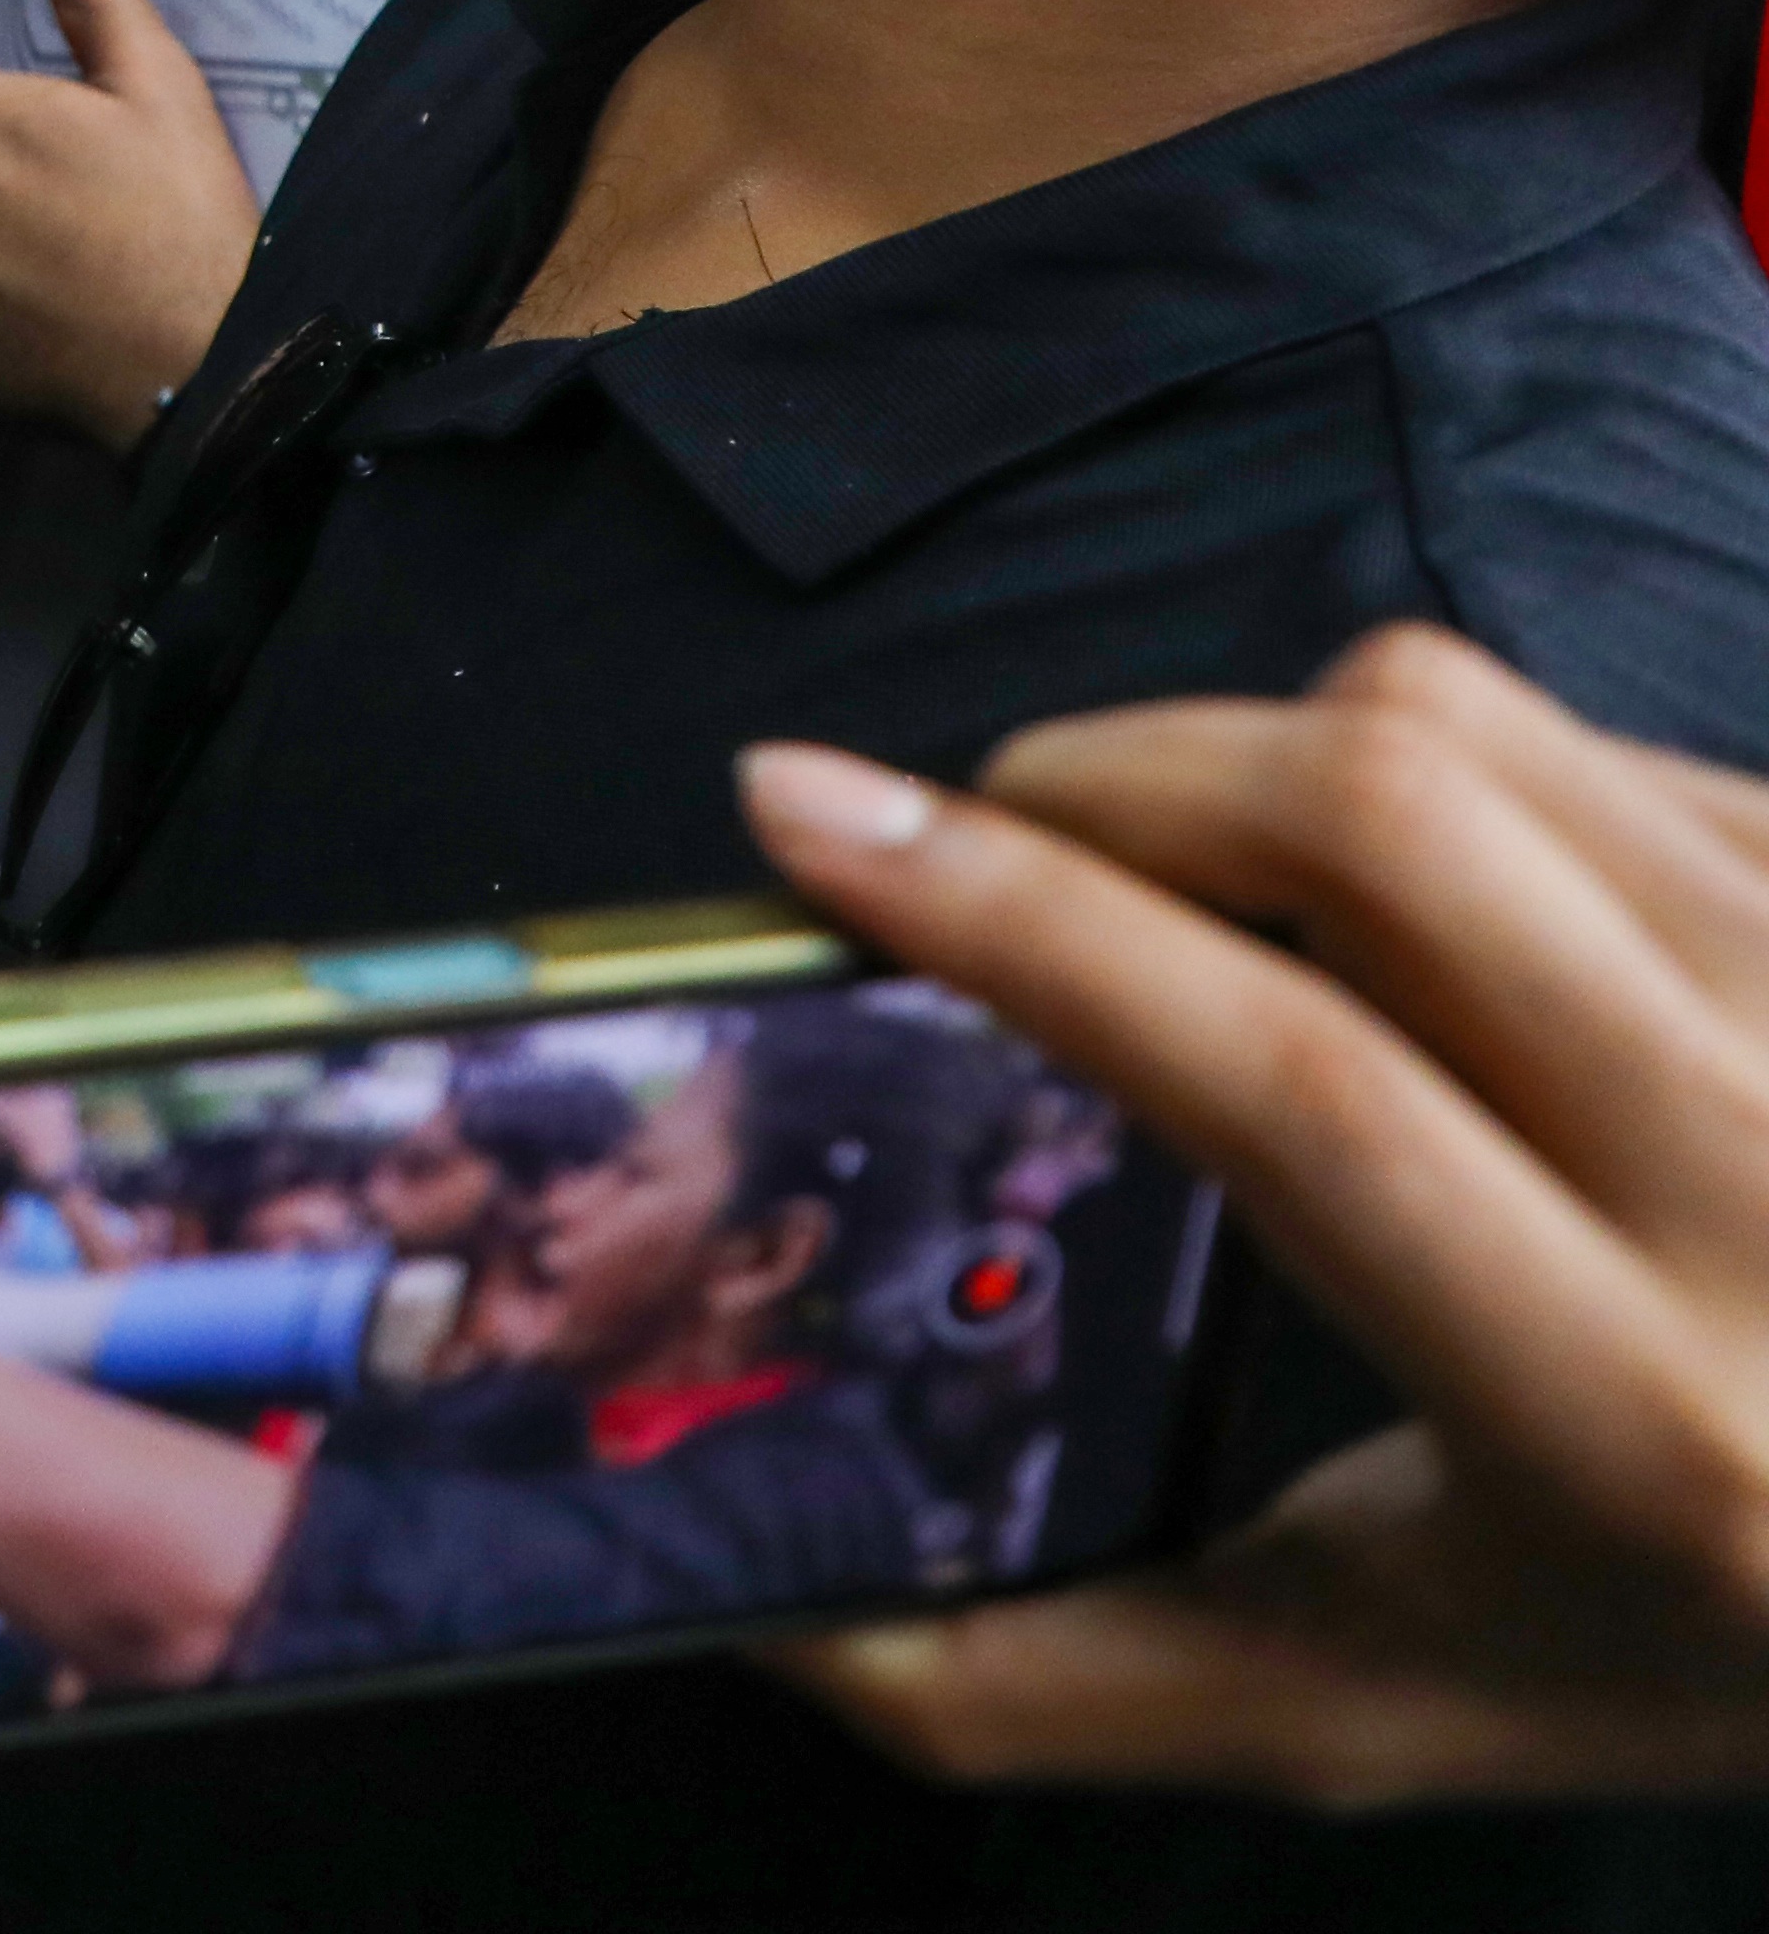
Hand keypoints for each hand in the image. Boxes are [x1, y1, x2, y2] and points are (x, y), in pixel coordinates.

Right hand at [750, 630, 1768, 1806]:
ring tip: (1180, 861)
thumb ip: (1057, 1680)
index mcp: (1639, 1420)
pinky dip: (1419, 765)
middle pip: (1379, 823)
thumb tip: (746, 1605)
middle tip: (972, 827)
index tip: (802, 812)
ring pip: (1467, 721)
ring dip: (1249, 747)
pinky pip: (1584, 727)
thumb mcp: (1392, 1698)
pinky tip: (1406, 893)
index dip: (1022, 919)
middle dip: (1105, 768)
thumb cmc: (1710, 1632)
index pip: (1299, 1085)